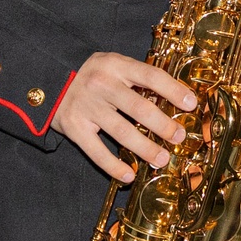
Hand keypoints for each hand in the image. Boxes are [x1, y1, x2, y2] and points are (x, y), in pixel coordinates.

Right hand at [51, 52, 195, 182]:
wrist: (48, 78)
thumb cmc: (91, 74)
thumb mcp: (113, 64)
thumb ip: (136, 77)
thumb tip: (173, 98)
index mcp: (115, 65)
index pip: (151, 76)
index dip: (173, 91)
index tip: (191, 104)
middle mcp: (102, 85)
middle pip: (139, 107)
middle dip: (163, 125)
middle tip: (179, 137)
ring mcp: (87, 106)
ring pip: (122, 132)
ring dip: (145, 148)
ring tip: (162, 159)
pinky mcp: (74, 127)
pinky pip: (96, 151)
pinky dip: (113, 166)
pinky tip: (129, 176)